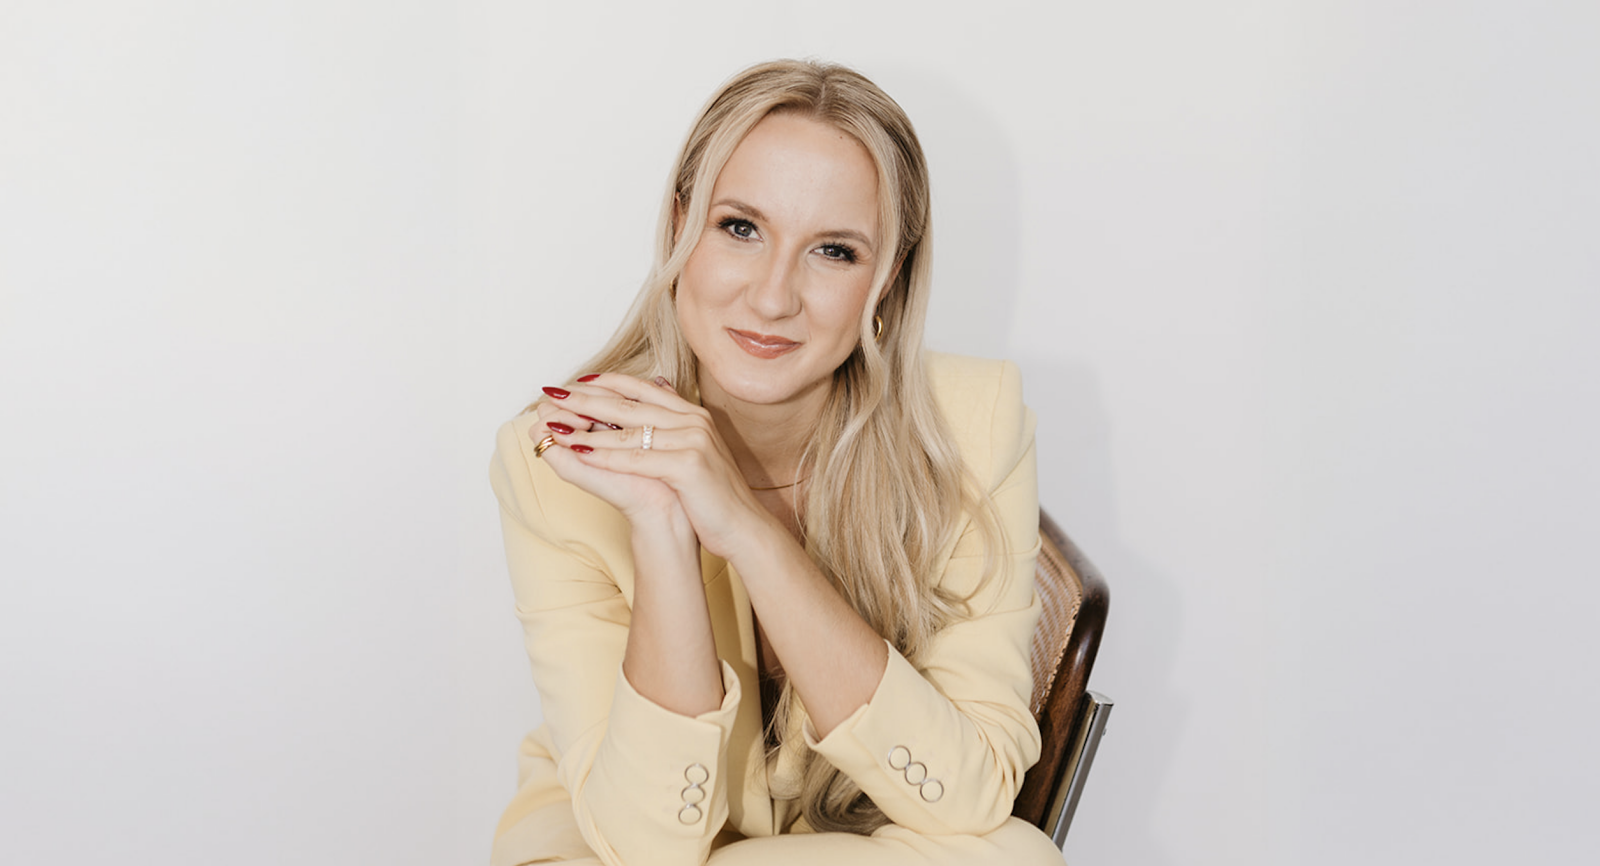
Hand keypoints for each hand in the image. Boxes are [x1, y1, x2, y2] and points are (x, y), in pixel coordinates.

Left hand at [539, 374, 776, 559]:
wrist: (744, 526)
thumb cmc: (714, 495)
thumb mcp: (694, 450)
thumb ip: (675, 421)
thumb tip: (657, 389)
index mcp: (693, 414)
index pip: (643, 389)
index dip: (607, 383)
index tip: (576, 381)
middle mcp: (693, 421)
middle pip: (629, 404)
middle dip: (587, 398)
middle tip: (553, 393)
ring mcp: (693, 441)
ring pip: (629, 431)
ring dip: (588, 428)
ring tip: (556, 425)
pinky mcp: (688, 465)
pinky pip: (637, 459)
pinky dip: (606, 456)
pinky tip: (580, 453)